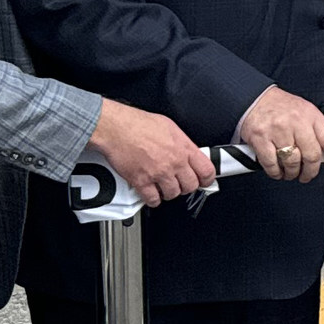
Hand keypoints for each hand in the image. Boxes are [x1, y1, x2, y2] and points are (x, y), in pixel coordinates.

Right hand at [88, 100, 213, 205]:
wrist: (116, 128)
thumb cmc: (138, 123)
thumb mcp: (169, 127)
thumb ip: (181, 143)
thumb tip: (187, 151)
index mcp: (183, 148)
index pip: (207, 171)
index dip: (207, 179)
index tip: (203, 181)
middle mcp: (174, 162)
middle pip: (191, 186)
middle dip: (185, 186)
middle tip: (179, 182)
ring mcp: (159, 173)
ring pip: (173, 194)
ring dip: (168, 192)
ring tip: (162, 185)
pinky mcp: (142, 182)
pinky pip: (153, 200)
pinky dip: (152, 199)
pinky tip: (150, 192)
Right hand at [236, 85, 323, 183]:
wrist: (254, 98)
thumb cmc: (279, 106)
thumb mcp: (305, 111)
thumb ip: (316, 131)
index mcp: (310, 115)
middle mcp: (295, 122)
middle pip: (311, 156)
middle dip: (310, 171)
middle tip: (307, 174)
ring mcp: (277, 131)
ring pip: (292, 163)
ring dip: (292, 173)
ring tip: (290, 172)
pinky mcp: (260, 139)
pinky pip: (272, 164)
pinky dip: (276, 172)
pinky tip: (277, 170)